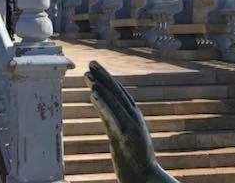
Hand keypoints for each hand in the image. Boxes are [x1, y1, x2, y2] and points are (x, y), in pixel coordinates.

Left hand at [85, 61, 175, 182]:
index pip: (121, 94)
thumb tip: (103, 110)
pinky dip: (102, 104)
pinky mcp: (124, 137)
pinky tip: (93, 94)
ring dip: (100, 86)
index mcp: (136, 118)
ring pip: (114, 101)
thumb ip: (117, 123)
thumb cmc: (136, 162)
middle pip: (117, 93)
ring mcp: (130, 127)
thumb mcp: (126, 138)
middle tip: (91, 63)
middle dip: (104, 77)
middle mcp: (135, 119)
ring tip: (87, 74)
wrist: (147, 180)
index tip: (96, 69)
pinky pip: (111, 117)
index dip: (108, 80)